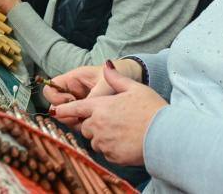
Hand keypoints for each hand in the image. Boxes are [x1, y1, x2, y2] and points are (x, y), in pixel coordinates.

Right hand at [43, 61, 138, 129]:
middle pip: (56, 107)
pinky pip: (78, 123)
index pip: (51, 88)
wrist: (133, 77)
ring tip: (89, 121)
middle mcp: (73, 92)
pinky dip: (83, 127)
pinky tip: (94, 126)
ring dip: (75, 122)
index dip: (56, 97)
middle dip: (66, 114)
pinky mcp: (87, 114)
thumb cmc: (120, 73)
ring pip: (67, 117)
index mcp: (73, 80)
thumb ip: (95, 95)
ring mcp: (79, 104)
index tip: (72, 100)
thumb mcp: (106, 83)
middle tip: (80, 117)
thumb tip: (85, 109)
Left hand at [51, 61, 167, 165]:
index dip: (65, 110)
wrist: (166, 135)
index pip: (77, 108)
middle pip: (85, 126)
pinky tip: (126, 142)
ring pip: (95, 141)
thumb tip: (107, 65)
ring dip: (102, 137)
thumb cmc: (152, 109)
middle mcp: (98, 125)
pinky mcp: (111, 156)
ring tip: (122, 132)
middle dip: (93, 124)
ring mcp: (104, 142)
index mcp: (101, 106)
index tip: (56, 111)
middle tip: (113, 121)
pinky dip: (112, 149)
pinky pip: (105, 153)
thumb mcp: (135, 88)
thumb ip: (116, 78)